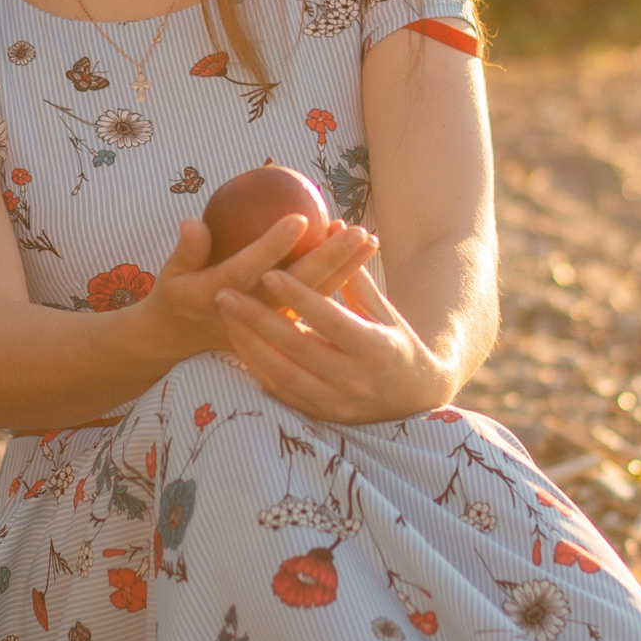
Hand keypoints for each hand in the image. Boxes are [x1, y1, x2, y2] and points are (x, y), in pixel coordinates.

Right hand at [132, 210, 375, 372]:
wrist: (185, 343)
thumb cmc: (179, 296)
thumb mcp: (171, 275)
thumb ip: (186, 250)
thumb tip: (192, 222)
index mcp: (219, 296)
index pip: (249, 269)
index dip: (272, 246)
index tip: (299, 219)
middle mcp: (252, 312)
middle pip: (295, 285)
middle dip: (328, 258)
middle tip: (355, 231)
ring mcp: (272, 322)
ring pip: (314, 296)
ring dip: (344, 269)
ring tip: (369, 239)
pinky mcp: (286, 325)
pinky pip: (318, 301)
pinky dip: (342, 278)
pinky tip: (362, 253)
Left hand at [213, 235, 449, 423]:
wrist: (414, 400)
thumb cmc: (399, 345)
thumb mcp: (386, 312)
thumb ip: (357, 278)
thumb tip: (337, 226)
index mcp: (378, 349)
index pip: (331, 320)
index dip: (300, 298)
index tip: (269, 273)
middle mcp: (356, 380)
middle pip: (298, 348)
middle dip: (259, 320)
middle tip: (226, 292)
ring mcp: (336, 402)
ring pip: (282, 373)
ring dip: (249, 343)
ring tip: (226, 313)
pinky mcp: (320, 414)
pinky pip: (280, 390)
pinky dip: (256, 366)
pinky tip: (238, 341)